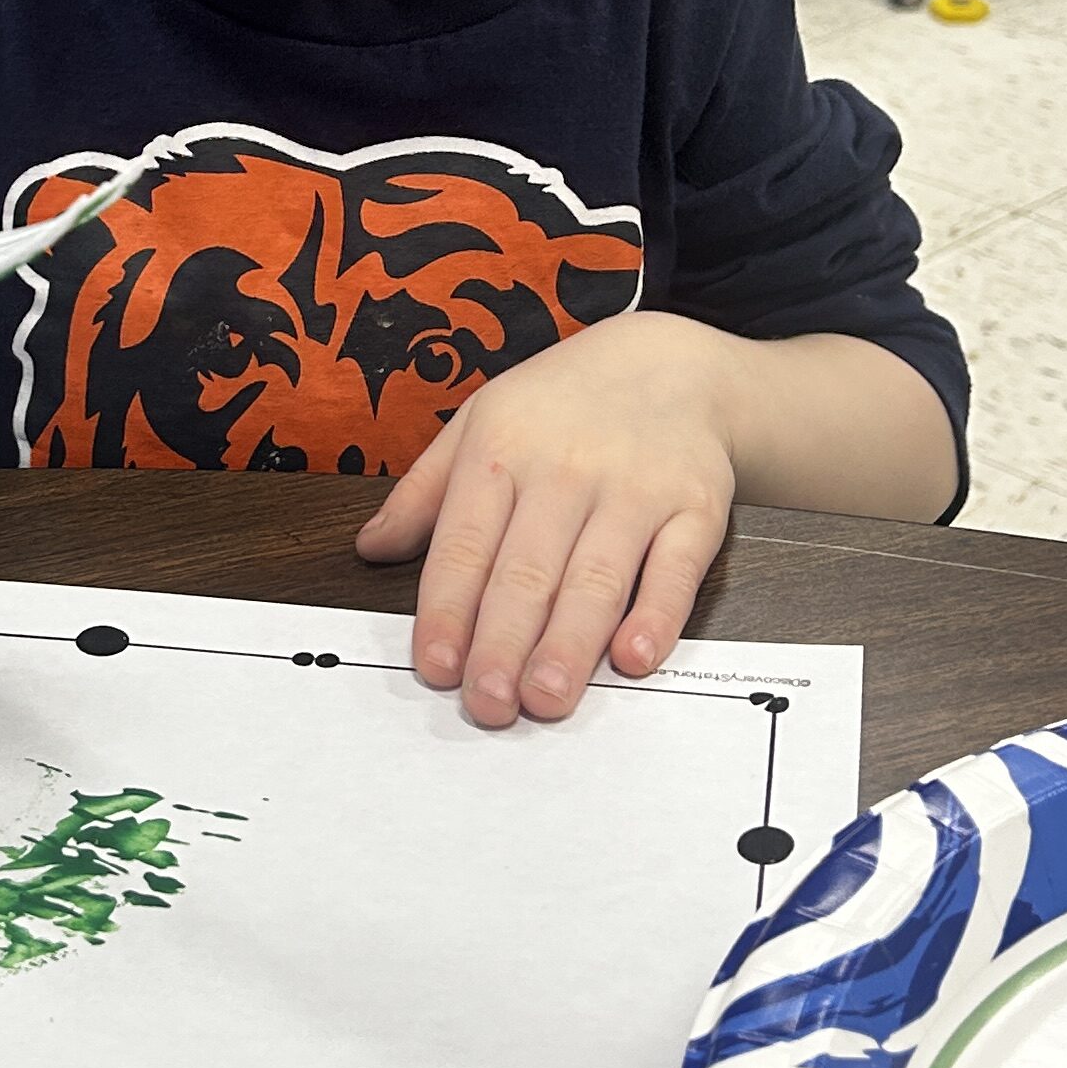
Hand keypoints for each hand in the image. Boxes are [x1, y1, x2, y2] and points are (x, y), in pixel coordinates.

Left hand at [354, 314, 737, 725]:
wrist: (671, 364)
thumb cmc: (561, 405)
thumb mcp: (480, 421)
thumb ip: (424, 492)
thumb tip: (371, 550)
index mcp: (501, 451)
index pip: (465, 543)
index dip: (447, 609)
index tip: (436, 666)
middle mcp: (566, 471)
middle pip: (527, 570)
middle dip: (503, 643)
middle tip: (488, 704)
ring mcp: (635, 489)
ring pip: (596, 576)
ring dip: (569, 643)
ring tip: (545, 698)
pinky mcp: (695, 507)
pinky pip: (676, 567)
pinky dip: (657, 613)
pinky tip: (634, 656)